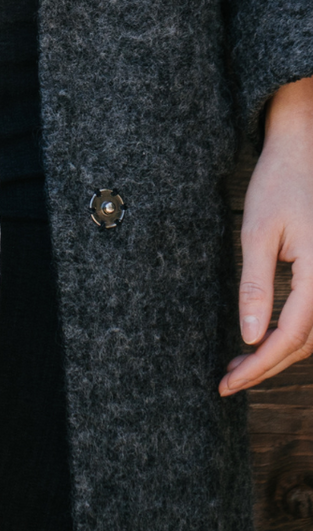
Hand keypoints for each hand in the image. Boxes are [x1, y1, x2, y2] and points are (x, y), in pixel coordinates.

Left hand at [220, 77, 312, 395]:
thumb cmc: (279, 183)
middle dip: (266, 364)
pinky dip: (291, 332)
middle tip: (227, 379)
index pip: (291, 335)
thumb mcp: (257, 233)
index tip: (227, 384)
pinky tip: (262, 337)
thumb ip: (254, 286)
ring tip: (238, 364)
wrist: (305, 147)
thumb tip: (248, 337)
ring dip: (279, 351)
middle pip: (307, 341)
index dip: (259, 365)